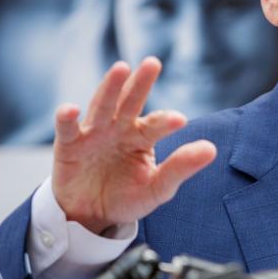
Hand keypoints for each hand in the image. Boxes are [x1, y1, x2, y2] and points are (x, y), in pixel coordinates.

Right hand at [51, 58, 216, 234]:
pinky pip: (66, 129)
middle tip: (153, 64)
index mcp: (142, 136)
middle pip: (130, 102)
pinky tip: (70, 109)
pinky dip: (66, 118)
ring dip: (110, 87)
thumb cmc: (127, 196)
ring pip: (102, 106)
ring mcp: (93, 133)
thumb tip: (211, 149)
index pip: (156, 124)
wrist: (92, 214)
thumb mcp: (157, 188)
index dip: (166, 121)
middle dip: (141, 83)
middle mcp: (119, 128)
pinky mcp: (68, 145)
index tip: (179, 120)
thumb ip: (180, 168)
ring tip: (121, 68)